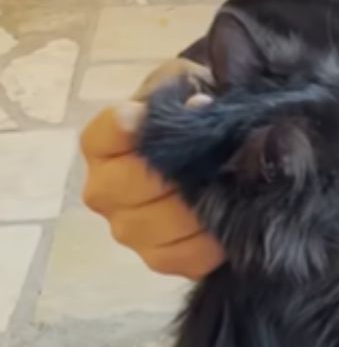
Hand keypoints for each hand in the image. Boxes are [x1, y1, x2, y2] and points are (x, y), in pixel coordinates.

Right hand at [79, 58, 224, 279]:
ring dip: (201, 207)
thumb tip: (199, 106)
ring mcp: (127, 229)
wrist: (214, 159)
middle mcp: (102, 190)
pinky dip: (212, 242)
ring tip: (229, 189)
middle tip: (218, 161)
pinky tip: (228, 222)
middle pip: (132, 186)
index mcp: (101, 144)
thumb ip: (187, 90)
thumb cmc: (193, 117)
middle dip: (181, 172)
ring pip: (159, 225)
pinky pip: (184, 257)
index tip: (177, 113)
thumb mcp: (188, 88)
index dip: (140, 127)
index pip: (106, 136)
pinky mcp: (158, 259)